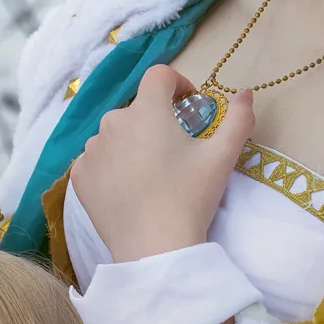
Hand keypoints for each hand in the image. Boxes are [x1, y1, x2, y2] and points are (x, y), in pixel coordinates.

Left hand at [70, 64, 253, 263]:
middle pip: (137, 108)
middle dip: (156, 120)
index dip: (178, 84)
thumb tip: (244, 93)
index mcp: (147, 110)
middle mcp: (113, 122)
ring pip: (115, 134)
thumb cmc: (190, 197)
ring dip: (132, 142)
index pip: (159, 75)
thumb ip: (238, 118)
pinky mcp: (79, 176)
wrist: (155, 248)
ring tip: (150, 174)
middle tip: (174, 152)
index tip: (189, 108)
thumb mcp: (223, 156)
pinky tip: (129, 188)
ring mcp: (92, 150)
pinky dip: (112, 165)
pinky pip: (97, 159)